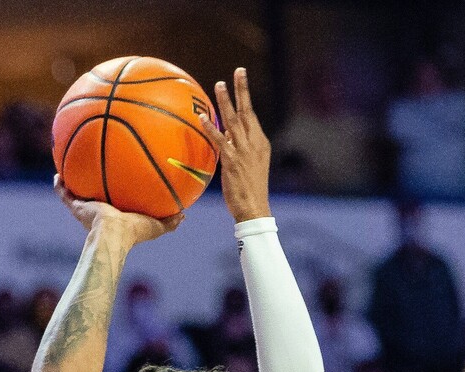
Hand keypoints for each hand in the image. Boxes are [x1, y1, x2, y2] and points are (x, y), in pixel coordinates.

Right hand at [54, 175, 184, 246]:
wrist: (114, 233)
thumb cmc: (135, 231)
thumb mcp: (157, 225)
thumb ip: (170, 221)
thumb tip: (183, 215)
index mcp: (117, 217)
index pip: (116, 205)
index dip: (116, 197)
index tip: (118, 186)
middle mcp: (100, 214)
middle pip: (95, 199)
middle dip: (93, 189)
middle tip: (93, 174)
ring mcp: (86, 210)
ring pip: (76, 195)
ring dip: (72, 185)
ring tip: (69, 170)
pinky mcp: (77, 208)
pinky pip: (64, 195)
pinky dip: (59, 186)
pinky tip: (57, 174)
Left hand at [200, 68, 271, 222]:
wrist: (254, 208)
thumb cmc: (249, 190)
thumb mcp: (248, 165)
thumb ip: (238, 148)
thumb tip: (226, 134)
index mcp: (261, 143)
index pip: (252, 116)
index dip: (246, 97)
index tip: (241, 79)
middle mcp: (254, 144)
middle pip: (247, 111)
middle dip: (242, 90)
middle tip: (238, 70)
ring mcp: (244, 152)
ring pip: (235, 120)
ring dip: (226, 102)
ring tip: (219, 85)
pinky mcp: (233, 161)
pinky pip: (221, 141)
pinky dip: (211, 128)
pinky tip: (203, 118)